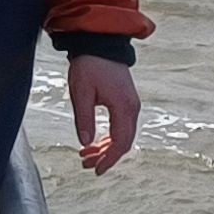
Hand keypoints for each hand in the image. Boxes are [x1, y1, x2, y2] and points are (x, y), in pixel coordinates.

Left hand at [68, 55, 141, 174]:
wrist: (100, 43)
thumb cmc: (89, 65)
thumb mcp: (81, 93)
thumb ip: (84, 119)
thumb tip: (85, 143)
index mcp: (124, 107)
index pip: (120, 143)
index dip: (108, 160)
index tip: (96, 170)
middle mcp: (132, 108)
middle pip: (123, 142)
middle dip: (105, 156)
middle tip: (85, 164)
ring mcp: (131, 104)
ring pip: (122, 135)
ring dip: (105, 147)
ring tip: (86, 155)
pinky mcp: (125, 100)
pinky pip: (121, 126)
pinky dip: (108, 137)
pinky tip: (95, 142)